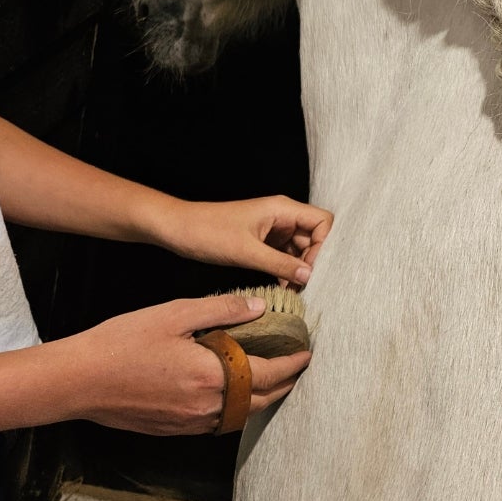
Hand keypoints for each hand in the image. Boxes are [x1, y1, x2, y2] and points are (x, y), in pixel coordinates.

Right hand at [67, 294, 311, 434]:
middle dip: (284, 384)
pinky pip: (217, 423)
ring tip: (273, 380)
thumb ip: (222, 310)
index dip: (292, 364)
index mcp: (211, 376)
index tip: (307, 353)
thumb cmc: (123, 343)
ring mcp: (189, 423)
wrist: (78, 381)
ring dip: (262, 399)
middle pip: (260, 401)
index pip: (268, 374)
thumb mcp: (175, 313)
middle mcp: (206, 407)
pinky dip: (236, 409)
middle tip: (297, 367)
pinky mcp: (173, 430)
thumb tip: (259, 307)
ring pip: (240, 416)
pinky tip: (234, 394)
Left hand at [155, 196, 333, 286]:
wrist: (177, 229)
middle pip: (314, 237)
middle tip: (304, 287)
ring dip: (298, 269)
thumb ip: (280, 264)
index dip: (324, 246)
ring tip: (293, 291)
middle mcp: (281, 216)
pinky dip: (285, 270)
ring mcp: (272, 228)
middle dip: (312, 262)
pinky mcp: (262, 240)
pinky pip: (283, 255)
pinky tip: (281, 286)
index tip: (311, 270)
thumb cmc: (208, 232)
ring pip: (299, 249)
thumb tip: (309, 276)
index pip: (323, 222)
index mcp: (282, 209)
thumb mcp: (246, 252)